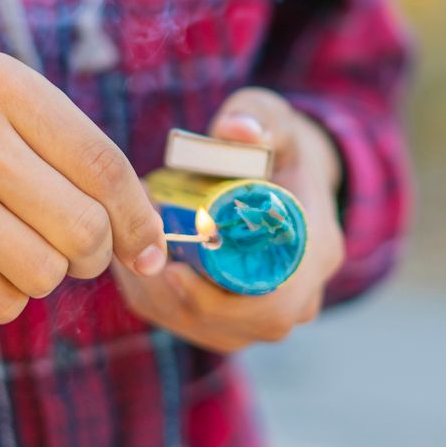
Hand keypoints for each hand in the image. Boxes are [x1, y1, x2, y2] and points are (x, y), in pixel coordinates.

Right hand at [0, 52, 166, 323]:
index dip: (140, 219)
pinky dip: (1, 295)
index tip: (152, 250)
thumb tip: (151, 242)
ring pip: (45, 273)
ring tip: (3, 243)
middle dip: (92, 253)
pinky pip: (0, 302)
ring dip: (40, 274)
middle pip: (84, 228)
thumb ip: (72, 155)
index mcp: (2, 84)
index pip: (105, 165)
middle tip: (70, 249)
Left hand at [113, 88, 344, 352]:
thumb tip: (236, 131)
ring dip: (159, 298)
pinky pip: (193, 326)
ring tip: (128, 251)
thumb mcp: (273, 118)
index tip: (171, 270)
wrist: (285, 174)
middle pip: (233, 325)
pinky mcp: (240, 321)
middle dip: (174, 297)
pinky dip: (158, 300)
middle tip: (134, 254)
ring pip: (206, 330)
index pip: (271, 304)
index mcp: (317, 252)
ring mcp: (269, 314)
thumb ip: (258, 116)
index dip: (219, 300)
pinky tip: (133, 265)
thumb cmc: (276, 144)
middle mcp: (300, 297)